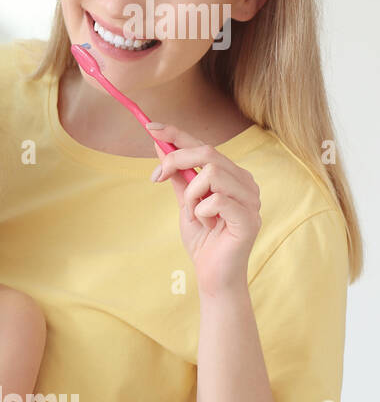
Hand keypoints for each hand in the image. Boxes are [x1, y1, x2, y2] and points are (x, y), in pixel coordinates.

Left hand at [148, 121, 260, 292]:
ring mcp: (251, 200)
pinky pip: (217, 200)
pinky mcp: (249, 219)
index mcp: (232, 175)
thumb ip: (177, 175)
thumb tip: (159, 146)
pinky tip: (207, 224)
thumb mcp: (184, 202)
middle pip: (208, 153)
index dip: (177, 133)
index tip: (150, 127)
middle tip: (156, 177)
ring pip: (213, 173)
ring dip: (191, 194)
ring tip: (193, 212)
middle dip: (175, 160)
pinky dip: (201, 212)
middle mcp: (245, 183)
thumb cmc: (203, 238)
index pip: (205, 145)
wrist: (212, 274)